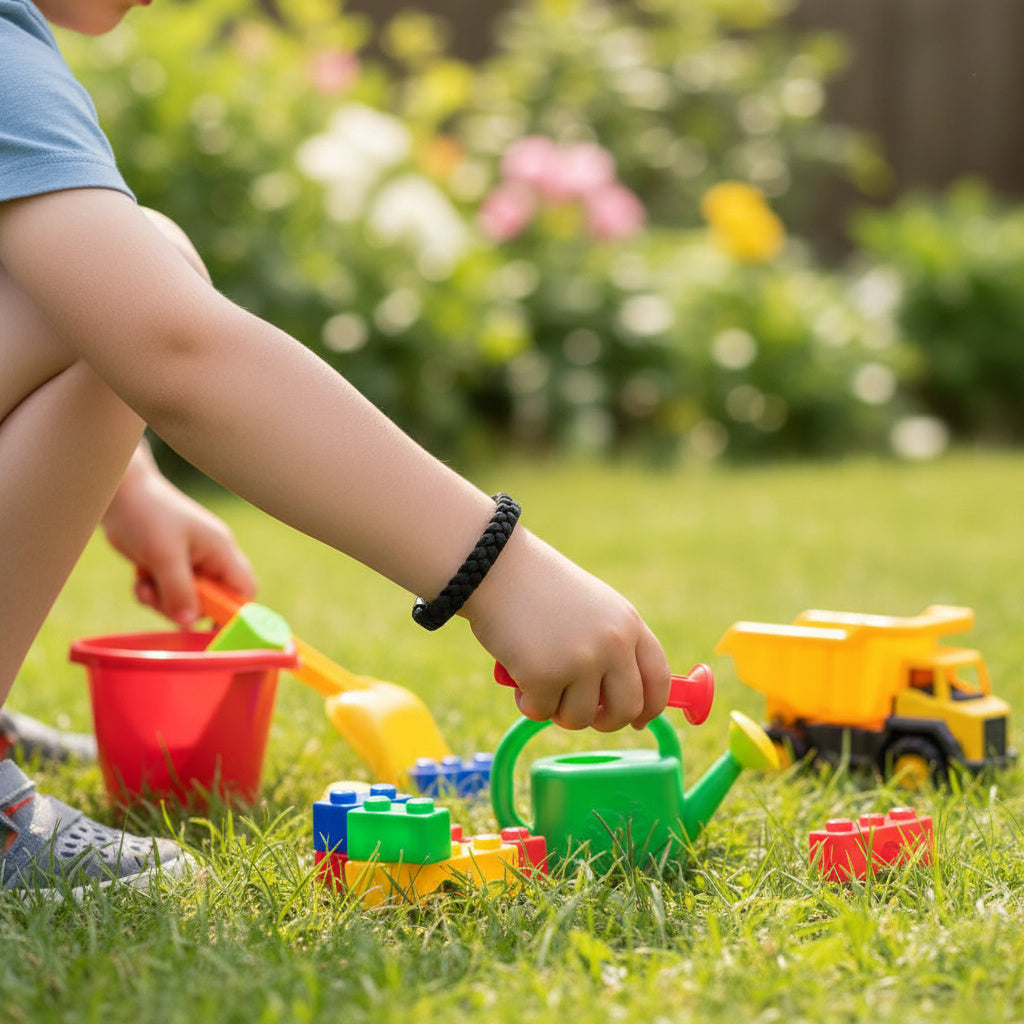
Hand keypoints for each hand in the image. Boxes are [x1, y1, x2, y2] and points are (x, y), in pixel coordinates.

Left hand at [102, 443, 255, 624]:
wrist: (117, 492)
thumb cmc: (147, 515)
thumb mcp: (164, 556)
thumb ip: (179, 590)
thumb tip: (189, 622)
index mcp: (221, 551)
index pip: (244, 590)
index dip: (236, 613)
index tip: (214, 631)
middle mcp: (210, 557)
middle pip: (213, 600)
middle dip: (188, 607)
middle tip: (168, 604)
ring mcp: (189, 561)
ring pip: (187, 598)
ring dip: (165, 601)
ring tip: (147, 586)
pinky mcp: (169, 564)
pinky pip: (168, 591)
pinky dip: (153, 592)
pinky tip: (140, 579)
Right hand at [461, 527, 671, 732]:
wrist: (495, 567)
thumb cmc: (538, 587)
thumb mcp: (593, 606)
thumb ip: (612, 645)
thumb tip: (623, 704)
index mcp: (628, 623)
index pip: (658, 679)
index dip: (650, 708)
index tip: (637, 722)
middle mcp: (613, 644)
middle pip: (626, 708)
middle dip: (604, 722)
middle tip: (581, 714)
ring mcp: (581, 661)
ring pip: (581, 718)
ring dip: (559, 711)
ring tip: (540, 683)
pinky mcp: (546, 676)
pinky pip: (542, 712)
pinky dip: (528, 702)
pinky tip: (518, 674)